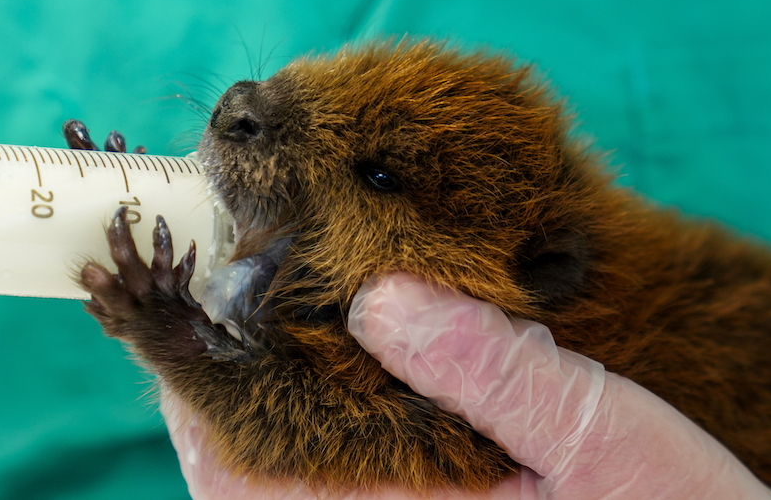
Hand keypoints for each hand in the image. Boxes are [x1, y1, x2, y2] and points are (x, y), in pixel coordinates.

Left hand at [160, 273, 770, 498]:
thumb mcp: (595, 439)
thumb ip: (490, 371)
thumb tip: (381, 295)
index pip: (241, 475)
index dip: (192, 389)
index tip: (175, 304)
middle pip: (238, 478)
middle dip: (209, 386)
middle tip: (204, 290)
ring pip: (278, 480)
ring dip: (252, 400)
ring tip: (252, 310)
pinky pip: (332, 477)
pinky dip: (313, 419)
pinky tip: (339, 357)